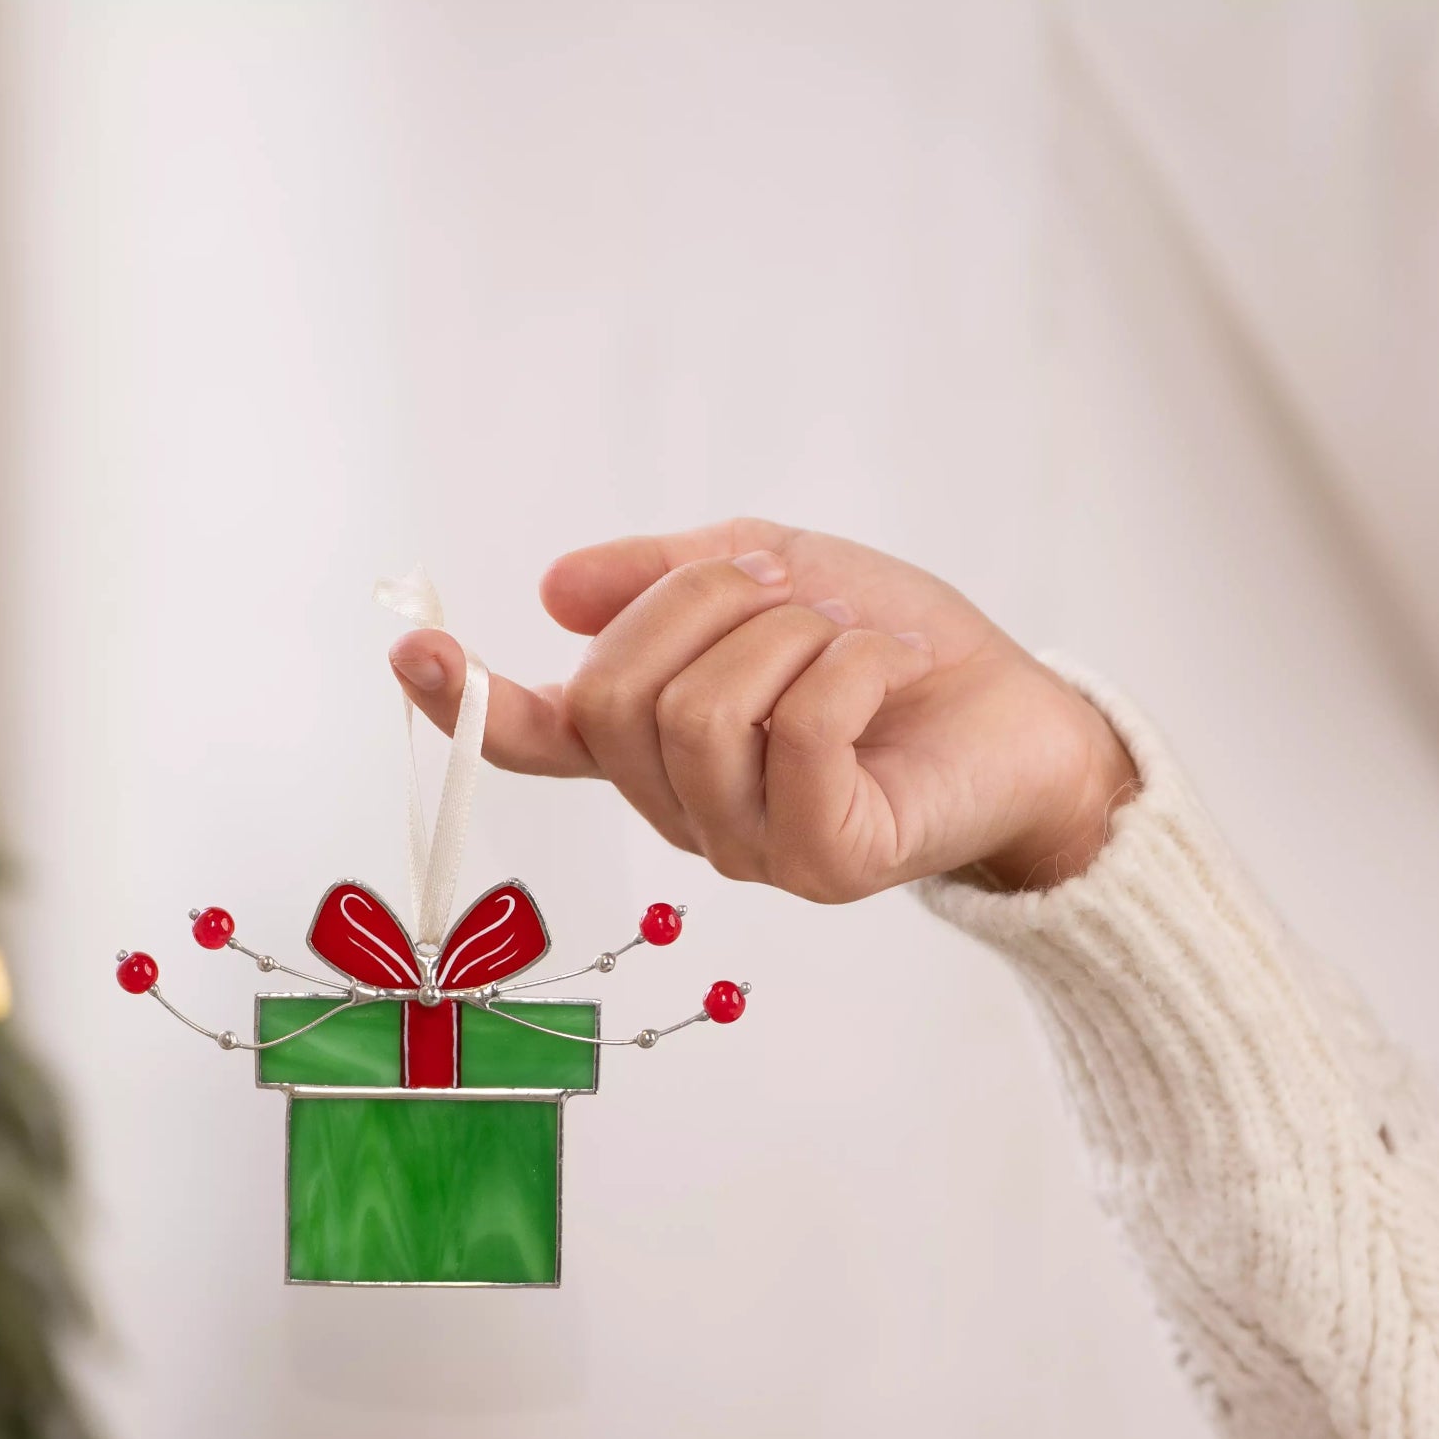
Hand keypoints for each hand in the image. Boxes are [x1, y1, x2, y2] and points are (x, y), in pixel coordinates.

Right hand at [387, 520, 1137, 898]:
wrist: (1027, 719)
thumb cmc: (899, 652)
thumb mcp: (777, 578)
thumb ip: (669, 576)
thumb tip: (554, 589)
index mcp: (660, 752)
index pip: (542, 737)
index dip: (468, 698)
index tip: (411, 645)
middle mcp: (686, 813)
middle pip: (615, 693)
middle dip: (703, 604)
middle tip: (790, 595)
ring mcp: (749, 850)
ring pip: (698, 712)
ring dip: (787, 631)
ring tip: (852, 638)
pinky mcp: (824, 862)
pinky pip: (794, 731)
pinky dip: (847, 662)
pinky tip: (886, 664)